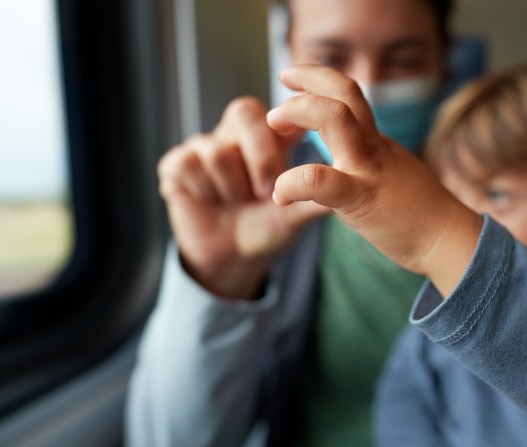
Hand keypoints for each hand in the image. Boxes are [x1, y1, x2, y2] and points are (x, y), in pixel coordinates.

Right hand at [158, 96, 329, 298]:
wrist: (234, 259)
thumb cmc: (268, 228)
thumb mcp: (298, 214)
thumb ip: (320, 197)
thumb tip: (349, 183)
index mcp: (270, 137)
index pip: (278, 107)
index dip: (288, 109)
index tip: (298, 128)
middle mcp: (237, 134)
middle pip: (245, 112)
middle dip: (261, 155)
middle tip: (268, 191)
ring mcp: (205, 146)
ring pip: (218, 149)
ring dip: (234, 186)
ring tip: (240, 202)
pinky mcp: (176, 165)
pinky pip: (190, 164)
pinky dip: (206, 190)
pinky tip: (212, 202)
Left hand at [267, 66, 482, 295]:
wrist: (448, 240)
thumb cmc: (420, 215)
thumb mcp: (393, 174)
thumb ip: (370, 160)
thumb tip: (350, 157)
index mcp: (377, 142)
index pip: (350, 94)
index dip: (320, 79)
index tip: (295, 80)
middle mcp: (373, 147)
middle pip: (345, 91)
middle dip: (308, 80)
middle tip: (282, 84)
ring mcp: (368, 169)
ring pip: (335, 118)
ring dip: (298, 110)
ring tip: (273, 123)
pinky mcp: (362, 199)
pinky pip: (322, 182)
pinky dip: (294, 183)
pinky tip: (280, 195)